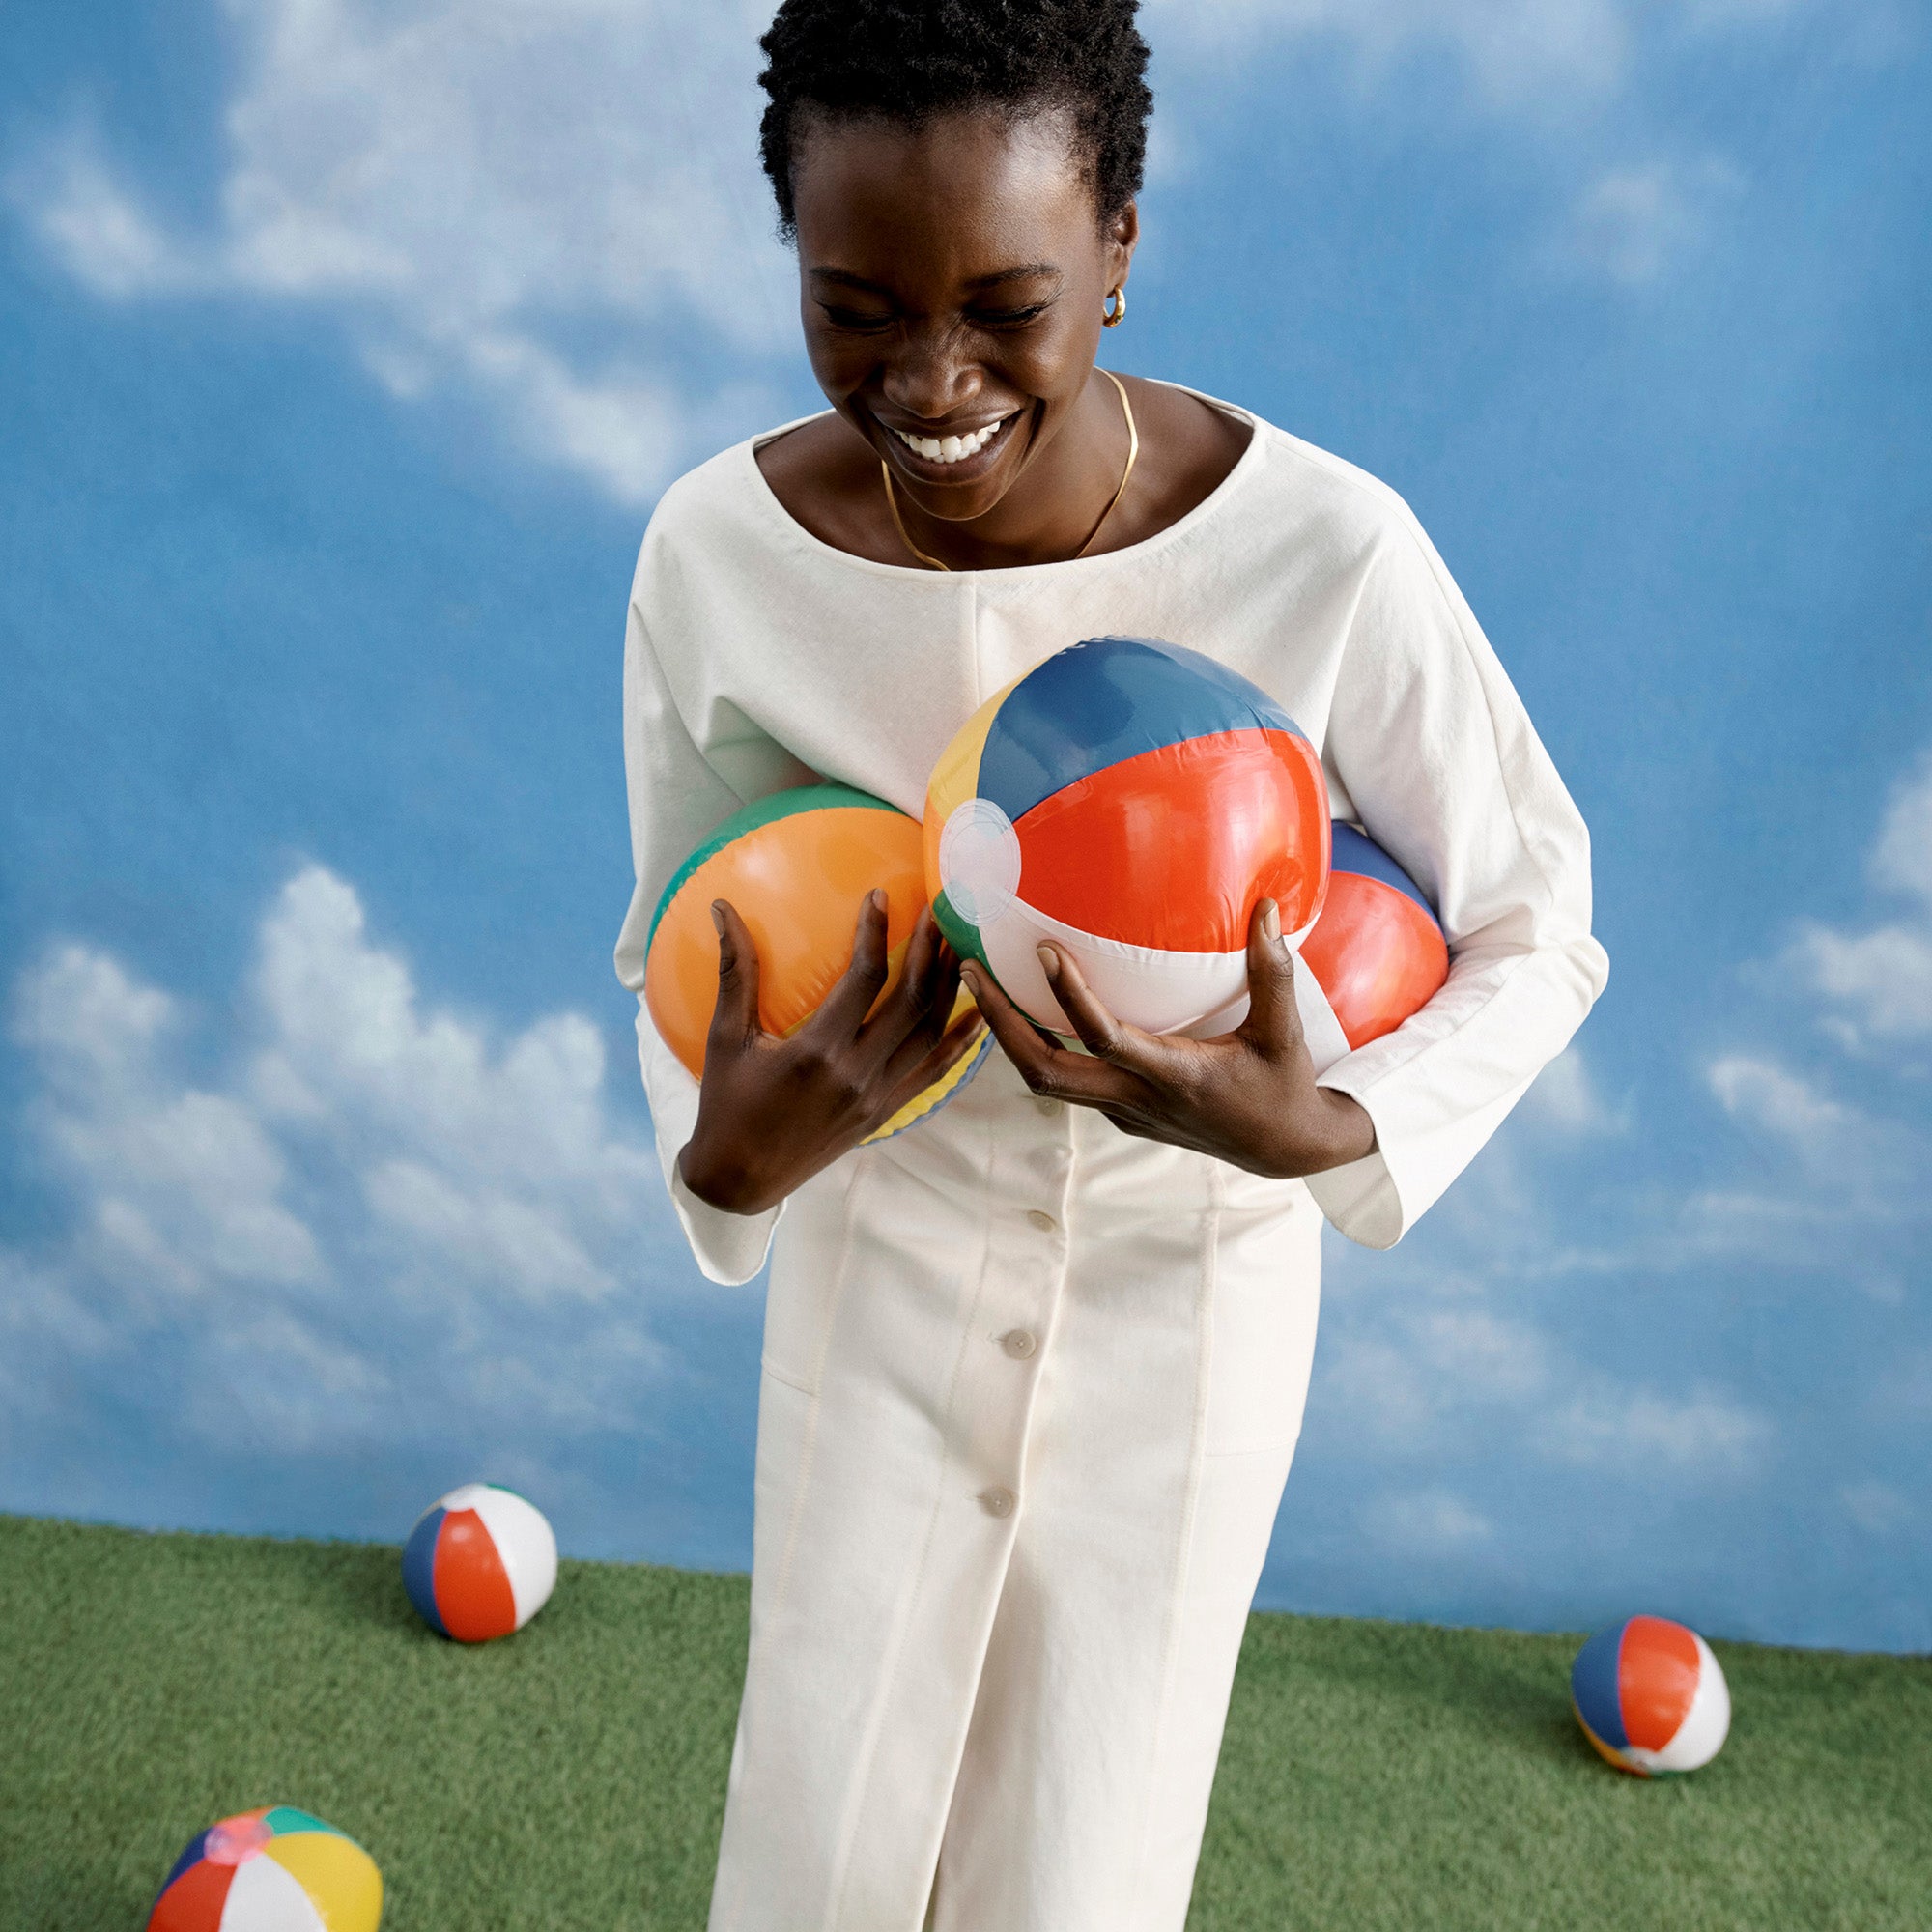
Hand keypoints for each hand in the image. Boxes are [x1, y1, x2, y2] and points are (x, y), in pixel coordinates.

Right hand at [678, 891, 983, 1215]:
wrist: (740, 1180)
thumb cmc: (726, 1105)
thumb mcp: (725, 1038)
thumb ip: (734, 972)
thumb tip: (721, 909)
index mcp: (817, 1053)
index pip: (863, 979)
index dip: (876, 932)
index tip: (881, 896)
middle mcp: (856, 1074)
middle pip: (912, 1002)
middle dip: (929, 951)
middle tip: (938, 910)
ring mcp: (877, 1096)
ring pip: (930, 1034)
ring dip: (949, 986)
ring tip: (957, 944)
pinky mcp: (886, 1112)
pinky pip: (933, 1072)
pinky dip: (960, 1041)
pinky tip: (978, 1014)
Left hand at [960, 899, 1376, 1179]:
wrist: (1282, 1149)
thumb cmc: (1284, 1084)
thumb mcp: (1285, 1031)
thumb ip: (1272, 970)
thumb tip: (1265, 906)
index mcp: (1177, 1076)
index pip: (1107, 1039)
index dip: (1071, 997)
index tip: (1045, 950)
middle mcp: (1138, 1100)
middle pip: (1045, 1073)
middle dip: (1000, 1024)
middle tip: (968, 970)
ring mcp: (1123, 1113)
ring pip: (1046, 1081)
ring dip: (1007, 1035)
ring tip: (977, 981)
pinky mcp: (1121, 1115)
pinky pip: (1066, 1081)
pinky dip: (1037, 1045)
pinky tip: (1022, 1007)